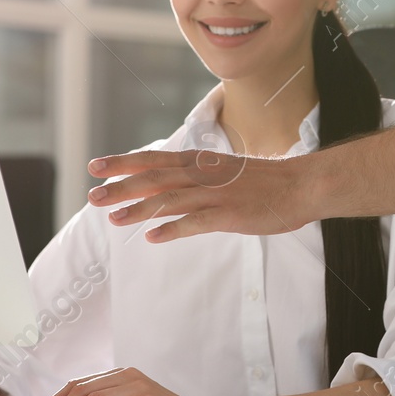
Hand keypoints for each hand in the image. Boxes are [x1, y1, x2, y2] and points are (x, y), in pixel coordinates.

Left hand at [84, 148, 319, 242]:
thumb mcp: (223, 172)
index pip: (154, 159)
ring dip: (140, 208)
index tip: (95, 166)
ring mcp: (217, 194)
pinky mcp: (230, 214)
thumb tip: (161, 188)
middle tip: (93, 196)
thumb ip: (193, 178)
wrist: (301, 185)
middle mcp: (204, 175)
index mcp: (201, 162)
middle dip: (122, 186)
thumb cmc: (262, 181)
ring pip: (171, 199)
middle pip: (155, 177)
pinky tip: (153, 237)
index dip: (123, 162)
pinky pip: (196, 222)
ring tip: (114, 219)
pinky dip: (173, 229)